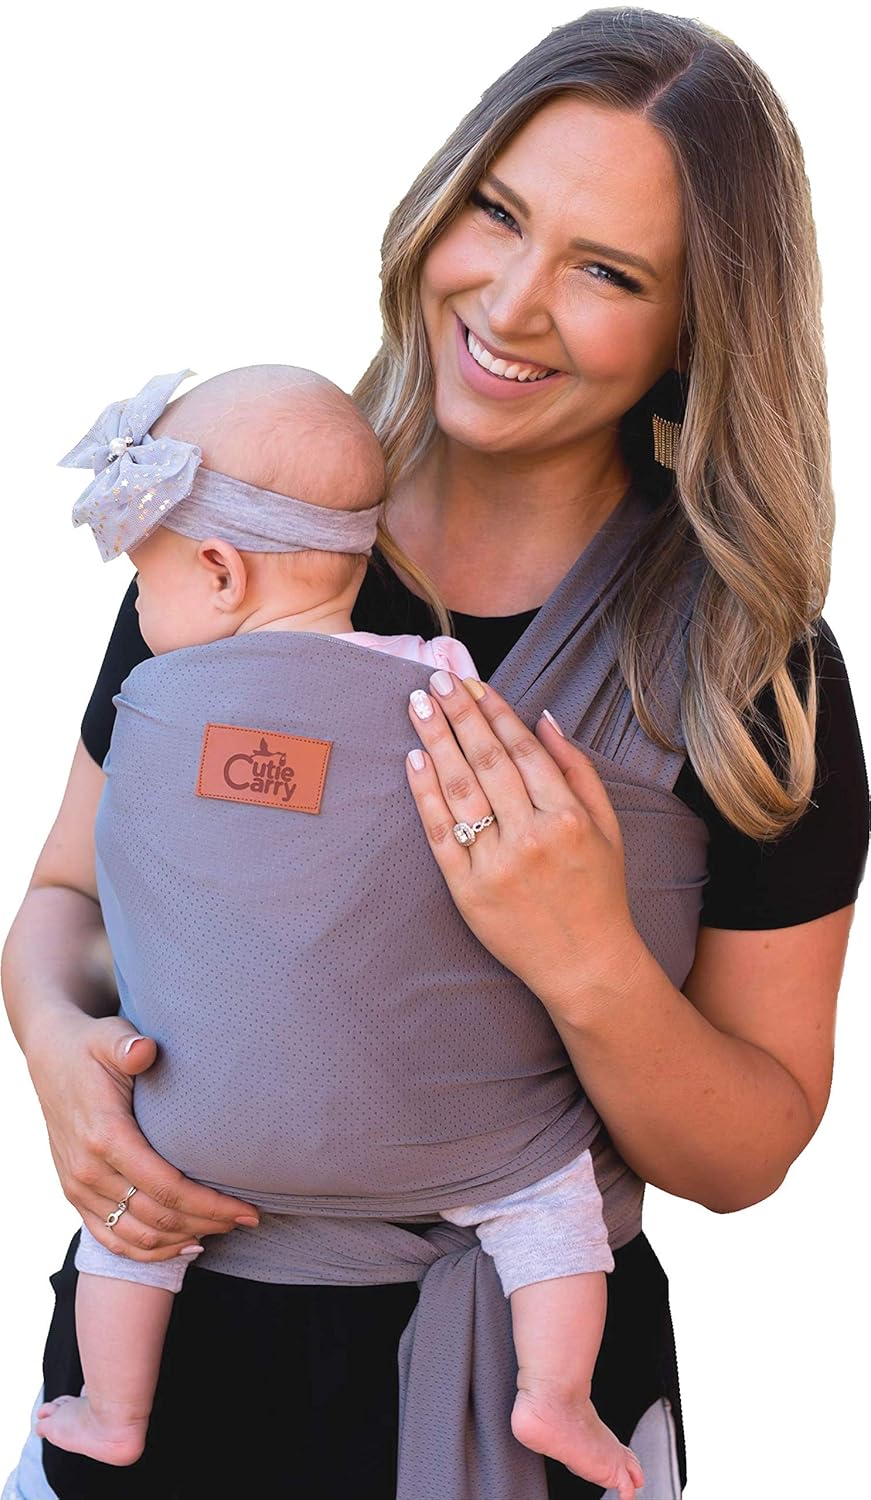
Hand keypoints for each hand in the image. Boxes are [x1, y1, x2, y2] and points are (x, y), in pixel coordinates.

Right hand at [29, 1009, 258, 1260]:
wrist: (50, 1059)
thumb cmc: (92, 1047)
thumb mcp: (110, 1037)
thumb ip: (128, 1045)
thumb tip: (145, 1050)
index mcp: (104, 1135)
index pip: (166, 1187)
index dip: (210, 1204)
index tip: (246, 1209)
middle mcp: (88, 1170)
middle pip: (157, 1217)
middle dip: (207, 1222)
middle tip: (246, 1219)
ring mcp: (78, 1187)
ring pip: (136, 1236)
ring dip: (182, 1239)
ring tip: (222, 1229)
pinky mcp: (75, 1195)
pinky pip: (110, 1239)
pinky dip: (148, 1251)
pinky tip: (182, 1245)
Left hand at [405, 673, 644, 1014]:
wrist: (585, 963)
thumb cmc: (599, 891)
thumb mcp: (608, 827)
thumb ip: (578, 770)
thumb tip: (545, 720)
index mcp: (567, 816)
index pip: (522, 750)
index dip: (494, 712)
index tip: (472, 683)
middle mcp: (531, 836)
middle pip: (486, 761)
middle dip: (458, 715)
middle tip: (436, 680)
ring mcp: (496, 864)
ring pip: (459, 790)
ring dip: (435, 741)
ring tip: (417, 706)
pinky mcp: (468, 891)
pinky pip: (440, 834)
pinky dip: (425, 795)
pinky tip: (414, 760)